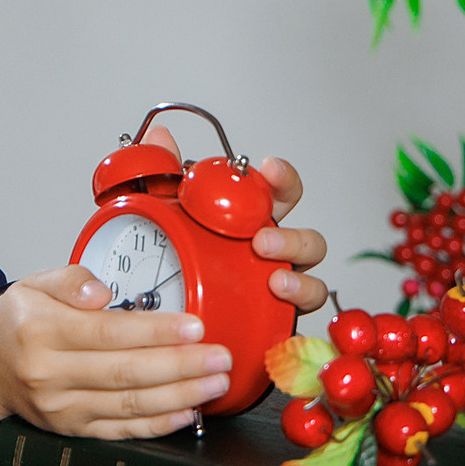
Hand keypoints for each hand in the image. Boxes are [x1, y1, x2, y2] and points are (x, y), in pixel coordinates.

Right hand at [0, 266, 233, 439]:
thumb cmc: (18, 323)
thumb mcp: (35, 284)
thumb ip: (72, 280)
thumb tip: (104, 293)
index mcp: (40, 331)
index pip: (108, 332)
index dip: (156, 331)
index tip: (194, 326)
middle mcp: (48, 374)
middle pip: (125, 372)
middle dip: (181, 366)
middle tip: (219, 357)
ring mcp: (60, 408)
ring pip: (129, 405)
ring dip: (180, 396)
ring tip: (215, 383)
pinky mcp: (71, 430)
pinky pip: (121, 431)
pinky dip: (157, 425)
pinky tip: (187, 411)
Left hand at [141, 124, 328, 314]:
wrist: (153, 316)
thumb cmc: (168, 260)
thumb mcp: (156, 213)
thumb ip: (159, 173)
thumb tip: (161, 137)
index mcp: (251, 222)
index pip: (280, 194)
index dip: (282, 180)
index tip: (269, 169)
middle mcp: (271, 256)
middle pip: (308, 241)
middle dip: (294, 239)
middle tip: (261, 240)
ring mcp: (275, 293)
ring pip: (311, 284)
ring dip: (300, 282)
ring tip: (274, 282)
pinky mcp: (270, 328)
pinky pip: (296, 328)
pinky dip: (296, 326)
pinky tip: (277, 321)